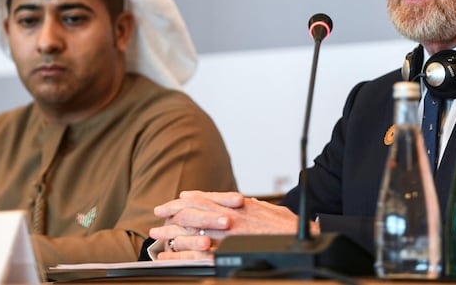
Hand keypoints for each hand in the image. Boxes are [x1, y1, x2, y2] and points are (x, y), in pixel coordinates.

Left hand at [150, 190, 309, 259]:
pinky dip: (177, 256)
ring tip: (156, 236)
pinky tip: (166, 258)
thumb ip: (253, 205)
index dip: (187, 199)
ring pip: (187, 232)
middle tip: (158, 214)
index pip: (205, 198)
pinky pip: (193, 255)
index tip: (177, 199)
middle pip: (190, 212)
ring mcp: (224, 236)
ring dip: (169, 234)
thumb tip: (244, 202)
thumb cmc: (288, 227)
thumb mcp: (269, 208)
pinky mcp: (224, 255)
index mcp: (236, 205)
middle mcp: (227, 217)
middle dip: (171, 213)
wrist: (300, 239)